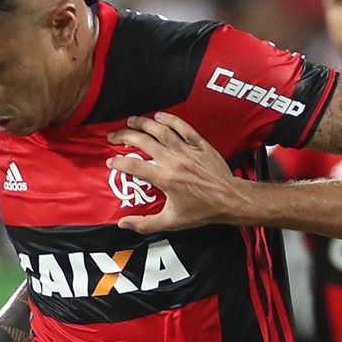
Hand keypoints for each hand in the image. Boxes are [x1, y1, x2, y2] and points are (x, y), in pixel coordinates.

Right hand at [107, 112, 242, 233]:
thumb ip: (145, 224)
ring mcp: (187, 151)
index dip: (118, 162)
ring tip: (131, 121)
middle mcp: (175, 161)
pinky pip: (183, 127)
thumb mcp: (172, 222)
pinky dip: (171, 119)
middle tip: (114, 137)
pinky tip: (159, 116)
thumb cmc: (203, 211)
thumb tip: (123, 224)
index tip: (110, 161)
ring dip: (143, 123)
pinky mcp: (199, 145)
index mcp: (166, 179)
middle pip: (143, 142)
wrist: (230, 200)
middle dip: (125, 137)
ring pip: (161, 130)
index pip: (135, 166)